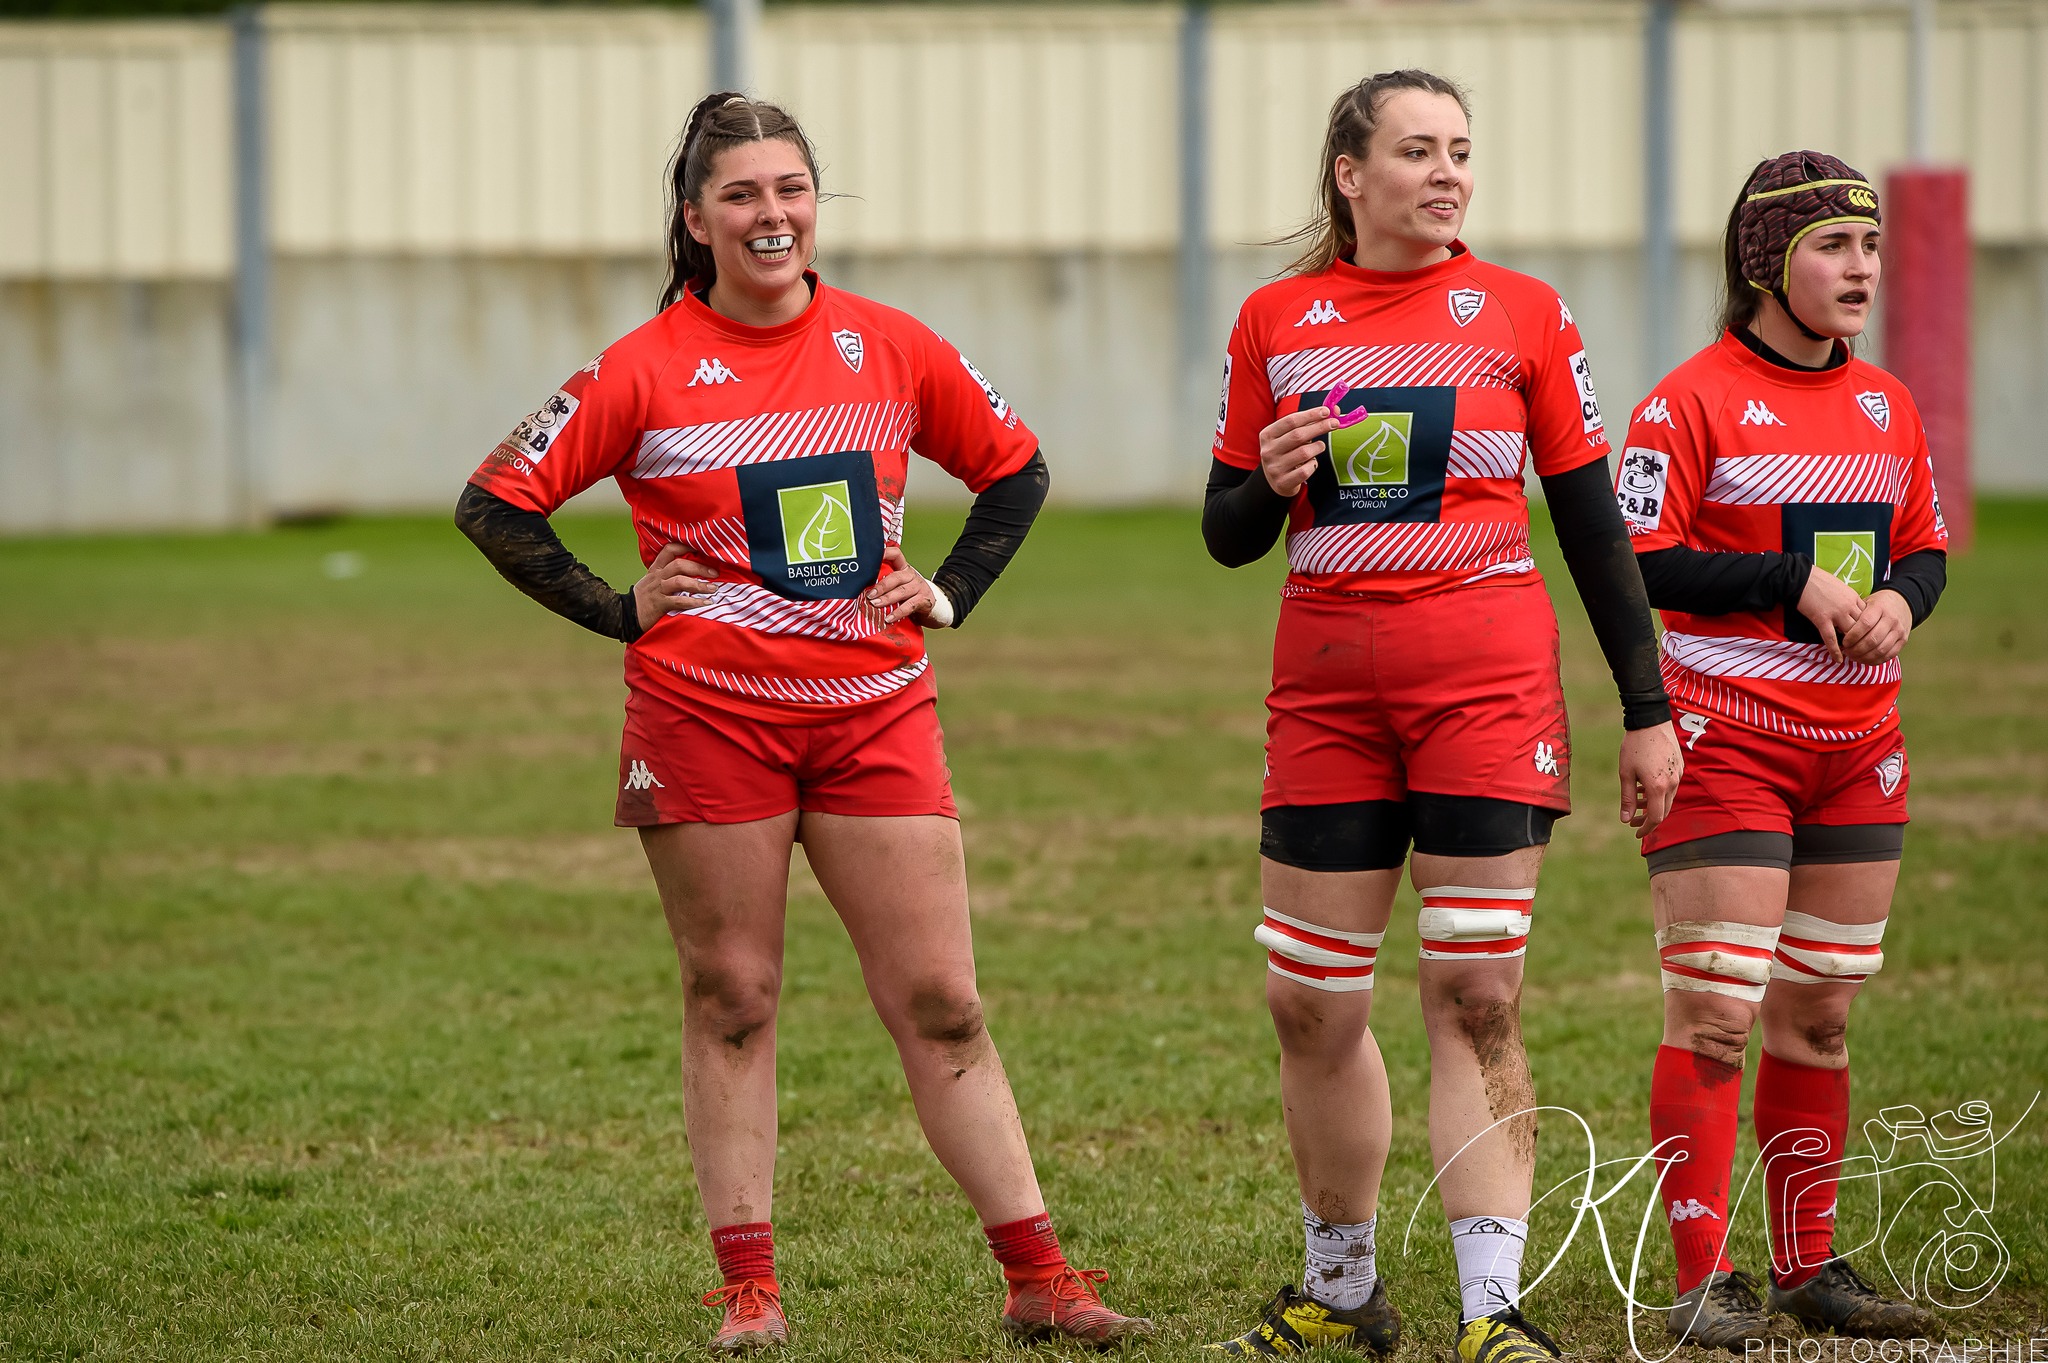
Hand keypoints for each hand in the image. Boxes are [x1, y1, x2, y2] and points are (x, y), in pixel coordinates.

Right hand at [633, 542, 718, 628]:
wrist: (625, 616)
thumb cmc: (643, 599)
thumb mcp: (651, 582)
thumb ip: (666, 575)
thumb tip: (690, 572)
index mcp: (656, 569)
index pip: (669, 550)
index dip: (685, 546)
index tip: (701, 547)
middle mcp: (657, 577)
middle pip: (679, 565)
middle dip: (699, 567)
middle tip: (714, 573)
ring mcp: (657, 590)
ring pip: (680, 581)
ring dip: (699, 585)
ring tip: (713, 589)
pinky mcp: (659, 604)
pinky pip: (678, 601)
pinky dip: (693, 601)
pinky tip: (705, 603)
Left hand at [867, 544, 953, 626]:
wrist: (933, 609)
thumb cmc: (910, 597)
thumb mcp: (899, 587)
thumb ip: (886, 586)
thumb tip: (863, 591)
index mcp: (904, 569)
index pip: (896, 555)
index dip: (885, 553)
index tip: (871, 557)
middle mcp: (911, 576)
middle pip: (896, 577)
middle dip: (881, 586)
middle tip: (870, 594)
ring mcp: (919, 587)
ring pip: (902, 591)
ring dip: (887, 598)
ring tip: (876, 604)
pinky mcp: (925, 600)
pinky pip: (910, 605)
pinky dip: (898, 612)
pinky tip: (889, 618)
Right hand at [1257, 407, 1338, 498]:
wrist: (1275, 480)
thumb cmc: (1286, 453)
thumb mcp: (1290, 436)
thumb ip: (1309, 422)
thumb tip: (1334, 410)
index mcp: (1267, 435)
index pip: (1290, 420)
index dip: (1310, 415)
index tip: (1326, 411)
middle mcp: (1268, 451)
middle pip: (1298, 435)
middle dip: (1319, 427)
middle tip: (1334, 423)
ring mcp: (1275, 468)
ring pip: (1304, 453)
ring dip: (1318, 447)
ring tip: (1320, 446)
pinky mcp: (1283, 482)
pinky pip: (1305, 471)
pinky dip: (1312, 464)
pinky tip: (1311, 462)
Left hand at [1618, 722, 1683, 838]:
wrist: (1651, 721)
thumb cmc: (1634, 746)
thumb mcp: (1626, 773)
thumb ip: (1627, 798)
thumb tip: (1625, 819)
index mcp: (1658, 787)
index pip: (1656, 817)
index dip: (1646, 828)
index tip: (1635, 832)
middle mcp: (1673, 783)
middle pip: (1664, 811)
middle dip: (1648, 819)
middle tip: (1632, 821)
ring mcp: (1678, 775)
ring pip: (1668, 799)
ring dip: (1653, 805)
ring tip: (1636, 802)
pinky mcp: (1679, 767)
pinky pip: (1671, 787)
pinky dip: (1659, 793)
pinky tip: (1645, 788)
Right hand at [1796, 567, 1863, 663]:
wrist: (1800, 577)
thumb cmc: (1817, 580)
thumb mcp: (1839, 587)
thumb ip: (1847, 599)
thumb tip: (1849, 608)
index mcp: (1853, 597)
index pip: (1867, 616)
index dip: (1867, 628)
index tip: (1865, 636)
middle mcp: (1848, 606)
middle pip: (1862, 626)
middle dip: (1862, 638)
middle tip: (1861, 649)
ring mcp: (1836, 613)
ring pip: (1850, 633)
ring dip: (1851, 645)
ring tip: (1851, 655)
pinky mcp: (1822, 619)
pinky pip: (1831, 638)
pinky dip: (1835, 650)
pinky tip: (1838, 659)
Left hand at [1840, 588, 1911, 664]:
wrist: (1901, 603)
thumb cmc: (1877, 605)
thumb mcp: (1866, 603)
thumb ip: (1855, 615)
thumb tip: (1838, 632)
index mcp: (1879, 608)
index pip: (1865, 624)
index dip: (1853, 636)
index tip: (1843, 642)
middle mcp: (1891, 619)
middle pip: (1873, 639)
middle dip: (1857, 649)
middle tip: (1846, 652)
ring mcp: (1899, 630)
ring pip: (1881, 649)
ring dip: (1864, 657)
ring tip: (1853, 656)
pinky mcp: (1903, 640)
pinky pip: (1889, 655)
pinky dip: (1876, 660)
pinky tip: (1865, 659)